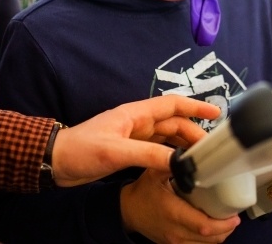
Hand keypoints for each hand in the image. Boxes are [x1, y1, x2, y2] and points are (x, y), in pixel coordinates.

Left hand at [53, 95, 219, 186]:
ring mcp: (134, 137)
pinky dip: (171, 156)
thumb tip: (179, 162)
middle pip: (174, 123)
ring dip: (184, 145)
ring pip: (167, 138)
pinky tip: (179, 166)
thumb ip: (149, 155)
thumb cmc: (80, 150)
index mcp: (135, 114)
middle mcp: (138, 123)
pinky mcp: (129, 151)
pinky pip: (157, 150)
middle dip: (194, 133)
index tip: (216, 112)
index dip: (195, 107)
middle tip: (212, 149)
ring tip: (200, 158)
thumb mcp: (116, 152)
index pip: (172, 105)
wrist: (55, 161)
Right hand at [121, 168, 240, 243]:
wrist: (128, 211)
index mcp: (173, 213)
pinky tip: (213, 227)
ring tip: (225, 219)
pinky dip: (210, 239)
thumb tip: (192, 154)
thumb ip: (174, 162)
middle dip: (226, 228)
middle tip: (233, 214)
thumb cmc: (143, 192)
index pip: (204, 226)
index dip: (223, 223)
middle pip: (211, 239)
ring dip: (220, 234)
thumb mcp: (155, 172)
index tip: (234, 215)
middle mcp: (175, 232)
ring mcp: (175, 242)